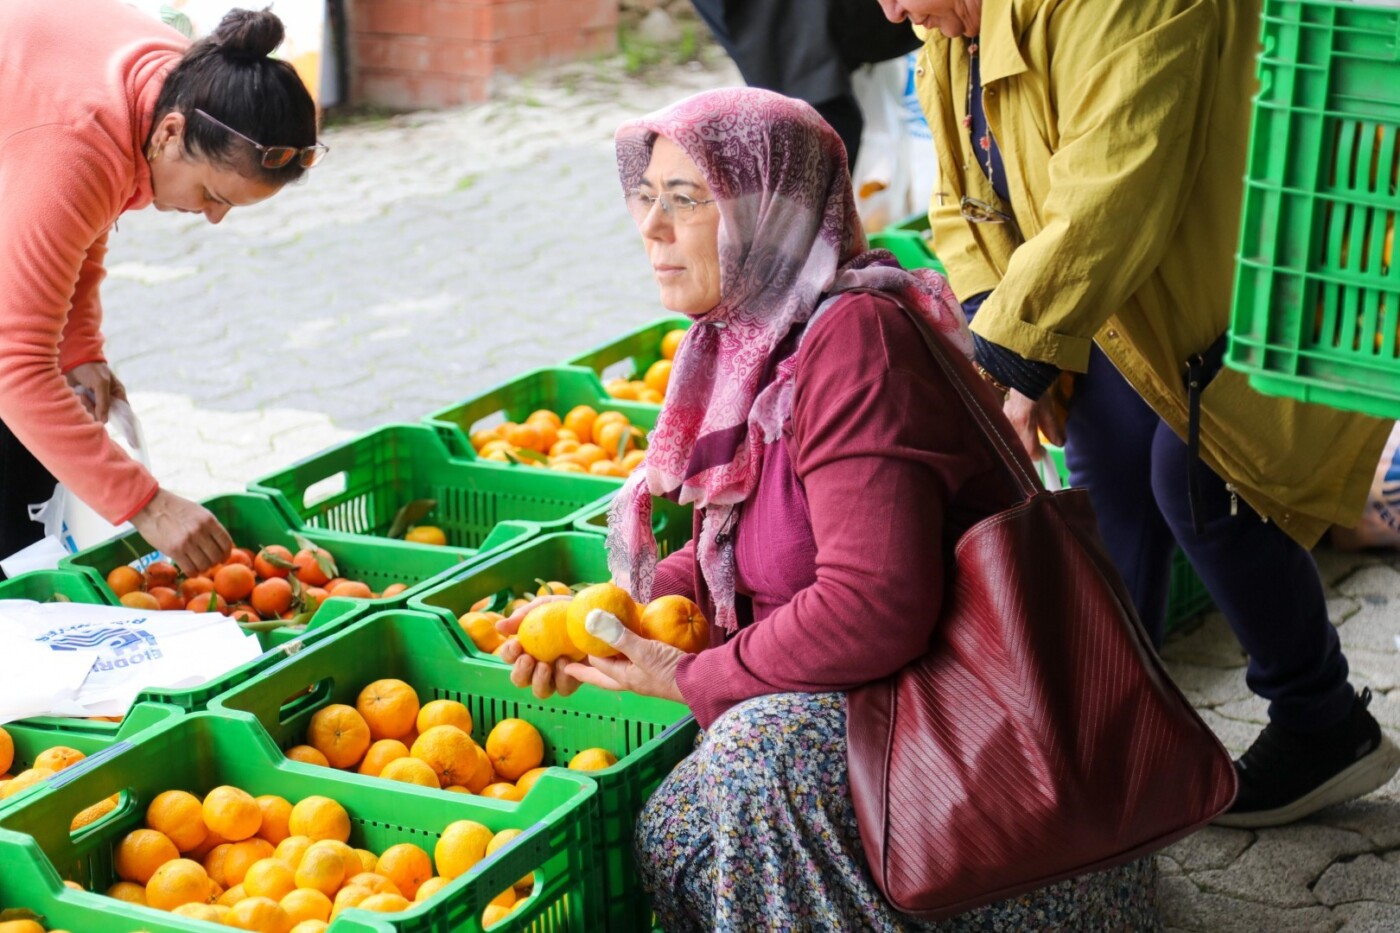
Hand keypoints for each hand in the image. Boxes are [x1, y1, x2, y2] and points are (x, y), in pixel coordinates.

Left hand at [65, 362, 125, 422]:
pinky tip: (78, 396)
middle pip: (106, 416)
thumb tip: (104, 421)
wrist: (73, 360)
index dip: (123, 421)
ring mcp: (95, 402)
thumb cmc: (92, 369)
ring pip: (94, 415)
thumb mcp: (101, 384)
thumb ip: (104, 402)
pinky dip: (80, 405)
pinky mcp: (84, 402)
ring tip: (82, 395)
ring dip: (87, 406)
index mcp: (118, 395)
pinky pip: (84, 411)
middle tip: (87, 399)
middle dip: (96, 410)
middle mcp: (108, 400)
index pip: (124, 412)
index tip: (117, 427)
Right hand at [129, 488, 231, 574]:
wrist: (150, 505)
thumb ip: (209, 527)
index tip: (223, 557)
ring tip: (199, 566)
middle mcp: (200, 531)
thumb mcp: (198, 512)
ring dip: (203, 568)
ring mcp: (187, 542)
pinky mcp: (174, 551)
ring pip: (204, 565)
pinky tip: (191, 570)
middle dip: (215, 562)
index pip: (226, 543)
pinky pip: (190, 569)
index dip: (227, 553)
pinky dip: (193, 572)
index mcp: (209, 520)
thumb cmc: (174, 508)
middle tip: (209, 563)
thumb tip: (220, 544)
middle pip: (217, 556)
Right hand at [495, 595, 579, 699]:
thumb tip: (499, 627)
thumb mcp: (545, 606)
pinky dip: (562, 679)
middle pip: (520, 680)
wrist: (596, 614)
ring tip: (545, 665)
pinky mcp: (573, 680)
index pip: (509, 657)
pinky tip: (565, 663)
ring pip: (540, 691)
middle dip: (520, 672)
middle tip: (528, 659)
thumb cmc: (567, 610)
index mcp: (527, 648)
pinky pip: (563, 689)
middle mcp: (537, 666)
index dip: (508, 653)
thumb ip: (523, 615)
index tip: (516, 644)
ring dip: (539, 680)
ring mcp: (555, 676)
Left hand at [562, 611, 686, 703]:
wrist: (702, 681)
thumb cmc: (671, 670)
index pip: (597, 663)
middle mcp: (631, 679)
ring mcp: (645, 675)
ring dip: (607, 660)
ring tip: (598, 651)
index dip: (584, 652)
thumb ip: (619, 636)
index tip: (570, 645)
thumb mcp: (644, 651)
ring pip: (619, 667)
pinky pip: (636, 659)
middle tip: (569, 667)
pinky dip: (628, 651)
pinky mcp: (658, 668)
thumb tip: (591, 620)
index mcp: (623, 678)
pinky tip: (632, 640)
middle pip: (602, 676)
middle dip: (585, 672)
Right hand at [1003, 389, 1065, 459]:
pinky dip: (1015, 436)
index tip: (1043, 452)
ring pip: (1013, 443)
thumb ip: (1052, 428)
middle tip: (1037, 446)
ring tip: (1028, 437)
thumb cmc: (1036, 390)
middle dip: (1029, 451)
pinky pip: (1007, 434)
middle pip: (1020, 450)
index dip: (1039, 455)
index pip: (1031, 452)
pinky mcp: (1000, 418)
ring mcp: (1003, 422)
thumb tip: (1059, 444)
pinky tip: (1020, 429)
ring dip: (1021, 444)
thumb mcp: (1047, 409)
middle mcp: (1011, 426)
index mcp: (1024, 424)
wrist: (1020, 376)